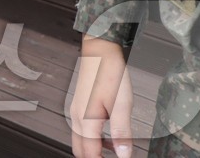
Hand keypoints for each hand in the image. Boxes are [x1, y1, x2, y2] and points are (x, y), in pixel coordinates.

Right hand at [70, 36, 133, 157]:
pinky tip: (109, 139)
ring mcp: (76, 111)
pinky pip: (82, 130)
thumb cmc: (109, 74)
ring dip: (94, 151)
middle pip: (79, 150)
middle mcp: (76, 118)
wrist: (99, 52)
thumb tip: (123, 155)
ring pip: (80, 141)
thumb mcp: (121, 105)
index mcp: (86, 121)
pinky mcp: (80, 106)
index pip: (89, 154)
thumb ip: (121, 133)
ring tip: (114, 154)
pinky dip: (93, 140)